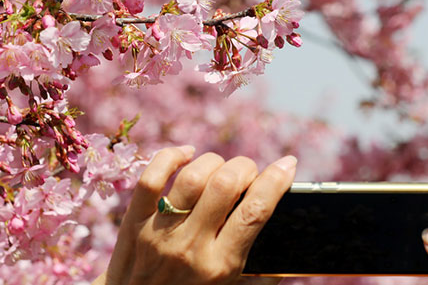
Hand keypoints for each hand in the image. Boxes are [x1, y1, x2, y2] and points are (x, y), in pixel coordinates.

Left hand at [92, 146, 296, 284]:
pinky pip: (151, 177)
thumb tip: (293, 245)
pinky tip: (187, 154)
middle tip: (249, 174)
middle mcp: (189, 247)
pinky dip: (171, 156)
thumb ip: (264, 275)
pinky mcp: (133, 221)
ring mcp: (158, 232)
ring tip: (221, 171)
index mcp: (220, 266)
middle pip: (225, 185)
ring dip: (215, 162)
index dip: (276, 181)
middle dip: (246, 168)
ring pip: (193, 175)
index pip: (254, 211)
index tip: (288, 165)